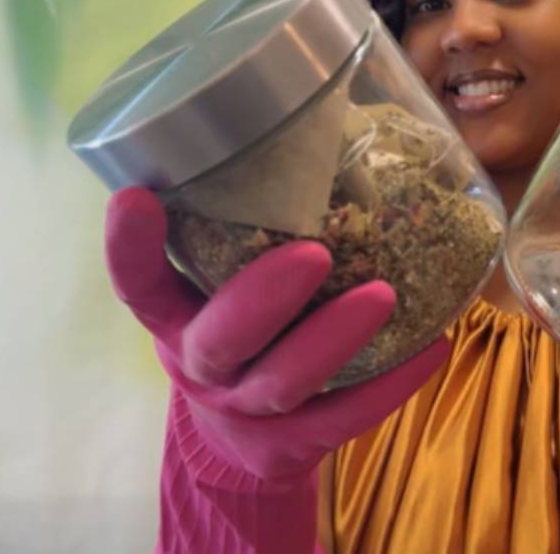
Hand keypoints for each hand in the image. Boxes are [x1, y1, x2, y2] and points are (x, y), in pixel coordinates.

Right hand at [105, 187, 449, 490]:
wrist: (240, 442)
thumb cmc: (239, 326)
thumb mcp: (218, 282)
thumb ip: (242, 225)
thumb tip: (316, 116)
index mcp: (174, 315)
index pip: (139, 283)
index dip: (129, 247)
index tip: (136, 196)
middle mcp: (203, 363)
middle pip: (220, 339)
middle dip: (262, 299)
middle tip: (313, 254)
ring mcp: (249, 408)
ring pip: (285, 380)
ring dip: (334, 338)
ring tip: (384, 295)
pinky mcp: (297, 443)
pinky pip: (343, 417)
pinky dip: (389, 385)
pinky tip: (430, 347)